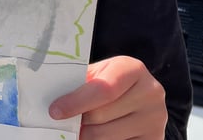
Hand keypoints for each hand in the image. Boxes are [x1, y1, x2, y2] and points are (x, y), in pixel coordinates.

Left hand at [49, 56, 166, 139]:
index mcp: (133, 69)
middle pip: (100, 116)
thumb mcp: (96, 74)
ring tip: (78, 129)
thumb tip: (47, 96)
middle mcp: (150, 93)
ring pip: (105, 136)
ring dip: (86, 135)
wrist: (137, 96)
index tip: (55, 112)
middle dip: (77, 121)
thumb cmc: (108, 82)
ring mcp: (155, 119)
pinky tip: (91, 136)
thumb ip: (78, 81)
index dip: (76, 102)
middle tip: (62, 122)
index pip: (103, 89)